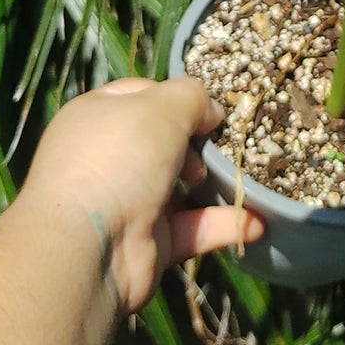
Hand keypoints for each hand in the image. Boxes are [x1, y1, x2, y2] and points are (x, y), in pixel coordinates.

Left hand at [16, 77, 260, 313]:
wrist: (88, 247)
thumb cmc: (119, 158)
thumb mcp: (161, 107)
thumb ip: (193, 97)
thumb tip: (211, 112)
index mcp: (98, 116)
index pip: (143, 96)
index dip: (178, 98)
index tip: (212, 108)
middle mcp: (110, 158)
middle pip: (165, 142)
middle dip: (200, 143)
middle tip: (222, 146)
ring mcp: (128, 202)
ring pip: (181, 186)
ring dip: (216, 184)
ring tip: (245, 178)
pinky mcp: (149, 243)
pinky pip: (192, 229)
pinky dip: (223, 225)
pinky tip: (255, 222)